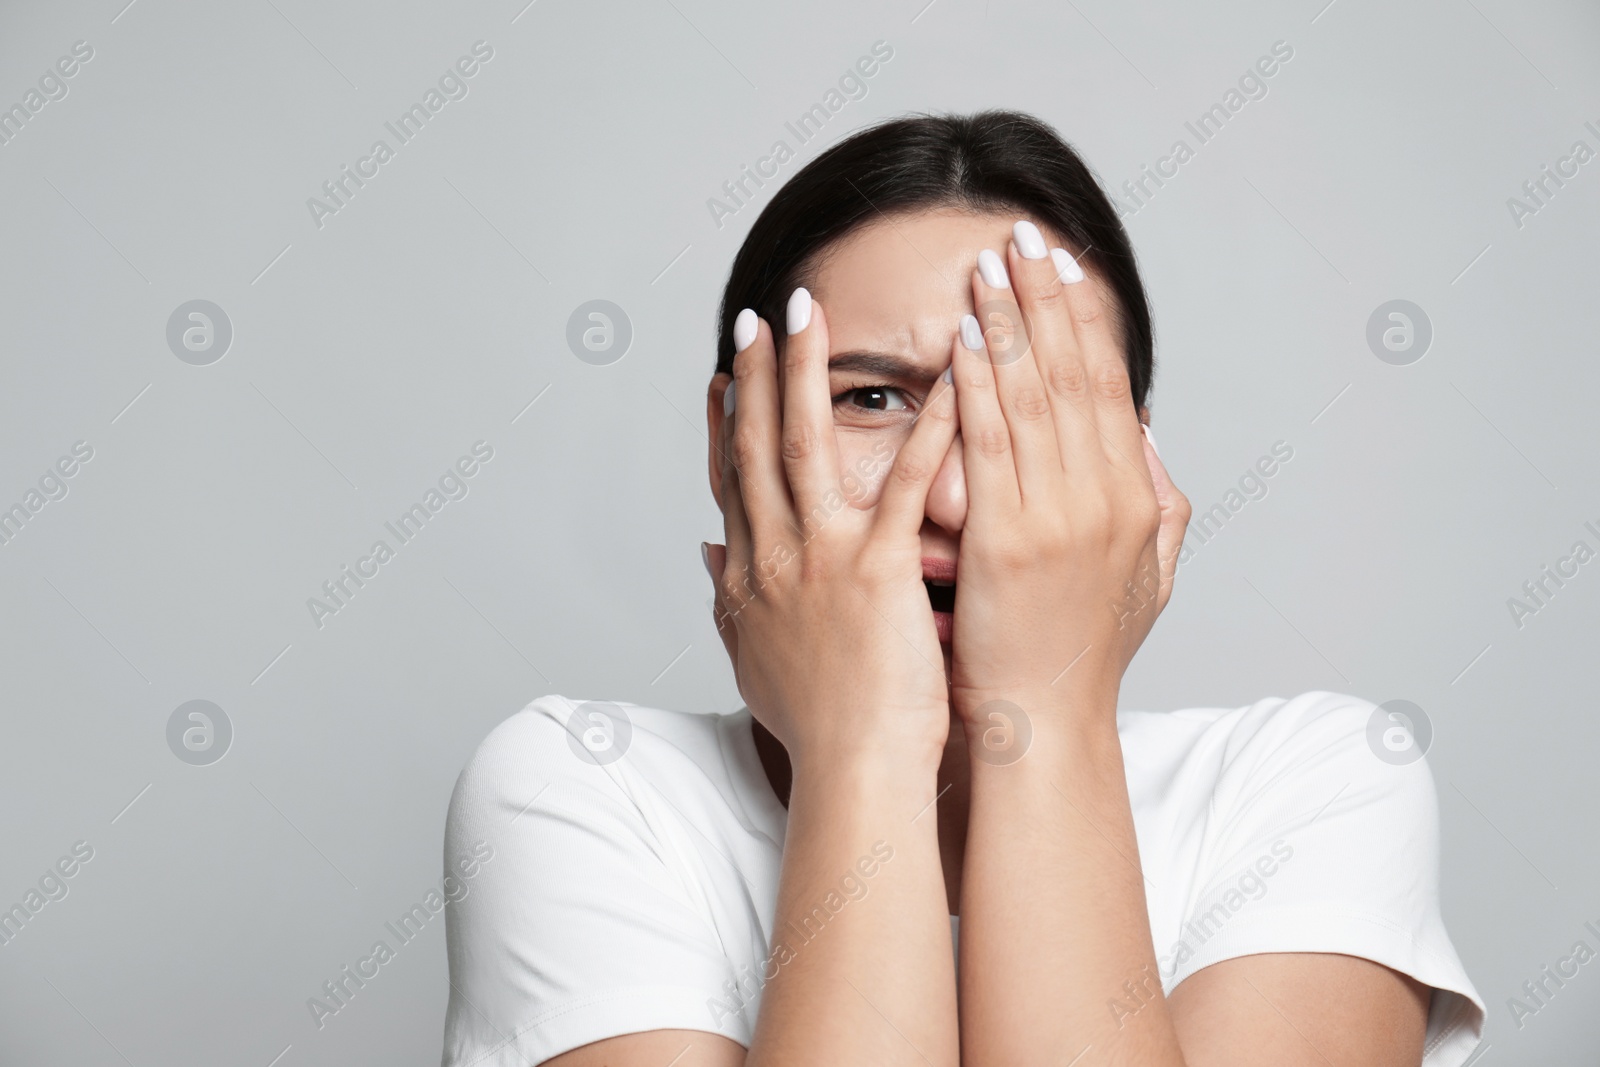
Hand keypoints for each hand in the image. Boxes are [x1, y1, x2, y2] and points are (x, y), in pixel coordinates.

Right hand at [706, 290, 959, 772]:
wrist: (854, 771)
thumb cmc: (817, 726)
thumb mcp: (750, 658)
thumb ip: (725, 599)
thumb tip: (704, 553)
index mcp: (752, 574)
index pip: (733, 478)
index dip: (728, 420)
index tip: (726, 371)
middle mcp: (775, 554)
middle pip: (758, 445)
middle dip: (759, 374)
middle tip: (763, 314)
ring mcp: (823, 556)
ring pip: (806, 444)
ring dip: (808, 372)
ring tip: (813, 313)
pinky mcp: (880, 567)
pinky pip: (902, 481)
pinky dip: (928, 424)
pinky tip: (948, 377)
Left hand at [947, 227, 1190, 720]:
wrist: (1043, 725)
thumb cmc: (1080, 654)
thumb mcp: (1145, 579)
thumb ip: (1158, 502)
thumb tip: (1149, 435)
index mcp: (1135, 498)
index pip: (1107, 386)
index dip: (1083, 319)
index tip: (1060, 265)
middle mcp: (1105, 498)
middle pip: (1074, 375)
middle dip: (1046, 298)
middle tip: (1022, 234)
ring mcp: (1058, 518)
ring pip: (1034, 397)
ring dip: (1010, 324)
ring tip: (987, 265)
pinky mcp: (1006, 541)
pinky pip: (990, 446)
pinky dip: (979, 388)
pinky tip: (964, 340)